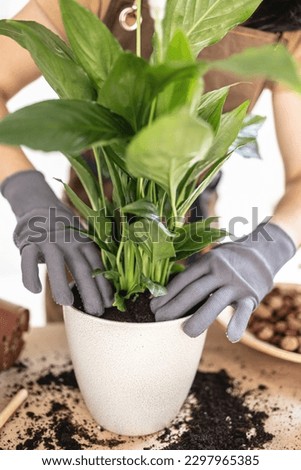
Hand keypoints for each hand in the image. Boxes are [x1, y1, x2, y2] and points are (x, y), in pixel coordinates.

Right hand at [1, 170, 112, 314]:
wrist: (39, 208)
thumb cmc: (65, 236)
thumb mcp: (80, 243)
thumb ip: (89, 263)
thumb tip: (106, 295)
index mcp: (85, 242)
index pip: (97, 266)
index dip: (104, 285)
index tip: (109, 304)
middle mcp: (69, 241)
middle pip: (81, 267)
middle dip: (90, 290)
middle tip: (96, 311)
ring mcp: (49, 240)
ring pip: (55, 262)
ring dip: (60, 283)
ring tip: (66, 303)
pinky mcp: (29, 242)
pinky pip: (28, 259)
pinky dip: (31, 274)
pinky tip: (36, 290)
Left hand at [151, 223, 295, 341]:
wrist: (261, 254)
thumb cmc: (225, 263)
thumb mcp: (209, 261)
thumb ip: (193, 276)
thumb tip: (162, 296)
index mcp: (206, 262)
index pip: (183, 280)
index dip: (166, 295)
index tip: (152, 308)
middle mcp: (220, 270)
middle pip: (194, 291)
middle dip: (174, 308)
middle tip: (158, 322)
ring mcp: (236, 283)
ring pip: (215, 302)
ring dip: (199, 318)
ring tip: (185, 332)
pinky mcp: (251, 295)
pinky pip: (243, 311)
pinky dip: (237, 323)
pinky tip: (230, 336)